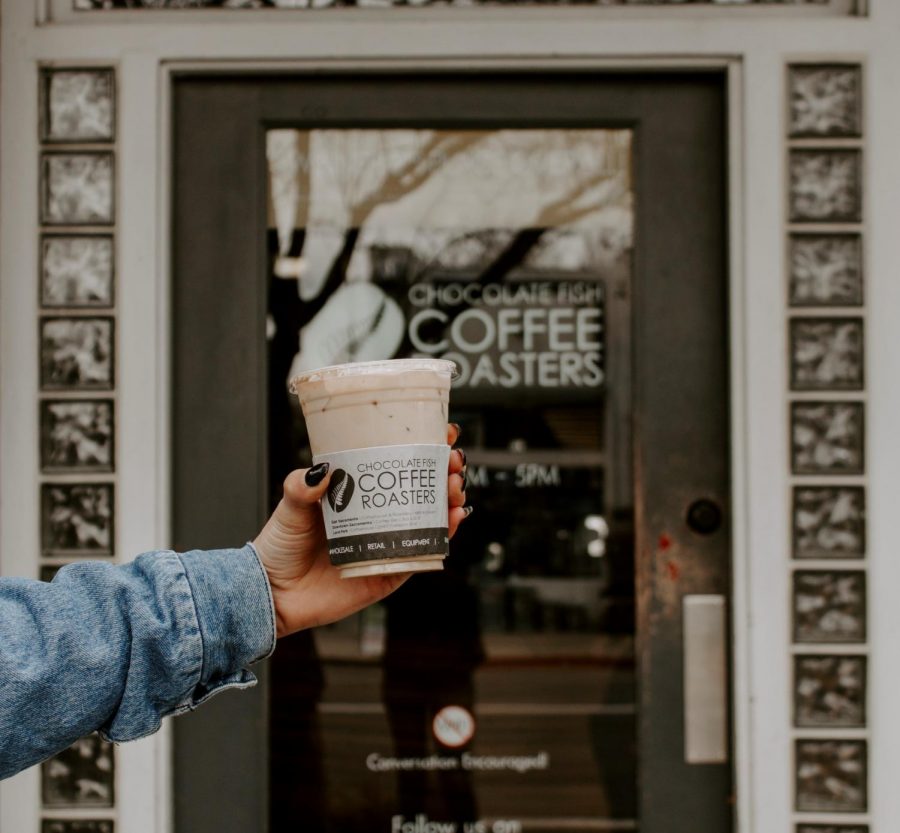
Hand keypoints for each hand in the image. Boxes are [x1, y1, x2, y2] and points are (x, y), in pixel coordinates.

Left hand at [253, 424, 468, 637]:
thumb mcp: (290, 505)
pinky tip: (453, 518)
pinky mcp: (391, 573)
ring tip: (453, 486)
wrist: (273, 593)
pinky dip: (444, 535)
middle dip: (444, 472)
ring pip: (431, 518)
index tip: (442, 433)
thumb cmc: (280, 547)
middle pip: (422, 489)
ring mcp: (387, 543)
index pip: (397, 465)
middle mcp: (377, 516)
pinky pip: (424, 553)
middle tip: (451, 461)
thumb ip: (301, 487)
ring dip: (450, 499)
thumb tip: (322, 470)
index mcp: (358, 494)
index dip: (423, 449)